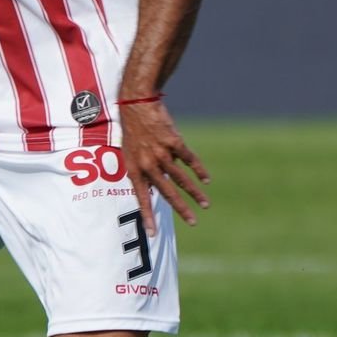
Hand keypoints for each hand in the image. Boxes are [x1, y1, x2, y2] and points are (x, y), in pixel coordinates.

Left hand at [119, 98, 209, 234]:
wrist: (137, 104)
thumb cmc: (132, 129)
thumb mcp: (131, 153)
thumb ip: (144, 170)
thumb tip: (156, 186)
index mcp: (134, 169)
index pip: (141, 198)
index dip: (147, 215)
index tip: (153, 233)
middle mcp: (148, 164)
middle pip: (167, 192)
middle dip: (181, 209)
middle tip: (192, 223)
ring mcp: (161, 153)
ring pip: (182, 179)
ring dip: (195, 193)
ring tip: (205, 204)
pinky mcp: (174, 142)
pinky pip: (189, 160)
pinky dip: (199, 170)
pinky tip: (206, 179)